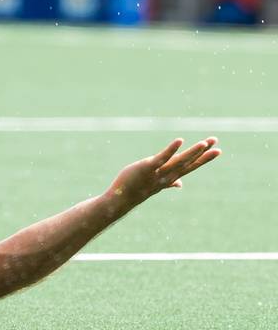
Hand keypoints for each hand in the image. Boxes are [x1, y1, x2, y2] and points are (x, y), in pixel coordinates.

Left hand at [106, 138, 220, 208]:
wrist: (122, 198)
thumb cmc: (138, 189)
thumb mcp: (157, 185)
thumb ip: (170, 183)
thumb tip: (180, 184)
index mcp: (171, 177)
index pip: (191, 166)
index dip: (204, 159)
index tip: (218, 150)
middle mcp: (169, 175)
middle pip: (189, 162)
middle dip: (203, 152)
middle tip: (216, 141)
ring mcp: (159, 172)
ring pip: (179, 161)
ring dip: (192, 152)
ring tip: (204, 142)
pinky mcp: (148, 167)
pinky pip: (162, 158)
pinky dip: (171, 150)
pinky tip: (180, 140)